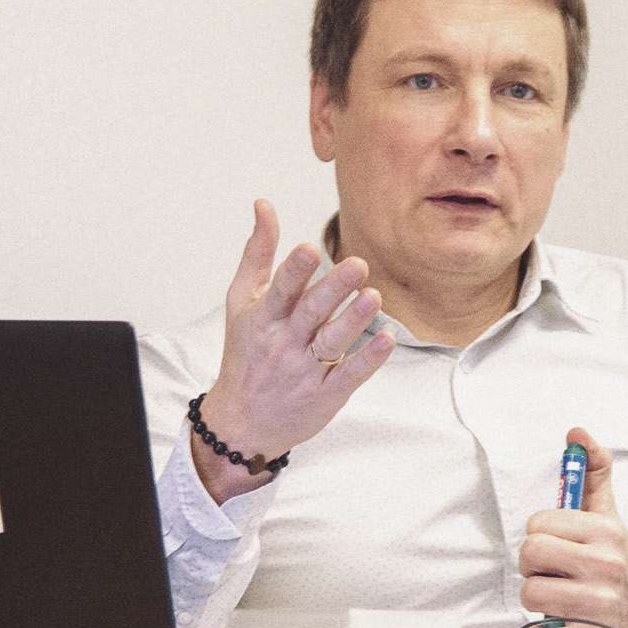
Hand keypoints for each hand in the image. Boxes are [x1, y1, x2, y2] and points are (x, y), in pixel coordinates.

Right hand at [191, 199, 394, 498]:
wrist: (241, 423)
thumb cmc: (245, 352)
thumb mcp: (241, 302)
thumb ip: (257, 253)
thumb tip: (264, 204)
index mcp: (262, 318)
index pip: (279, 291)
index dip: (295, 271)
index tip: (310, 248)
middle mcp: (283, 343)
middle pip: (311, 313)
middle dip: (333, 289)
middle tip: (358, 265)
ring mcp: (305, 371)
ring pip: (332, 343)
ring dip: (354, 320)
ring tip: (374, 297)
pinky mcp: (325, 394)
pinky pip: (349, 375)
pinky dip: (367, 359)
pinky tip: (386, 339)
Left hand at [516, 424, 627, 627]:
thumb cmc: (612, 562)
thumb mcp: (608, 516)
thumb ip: (593, 473)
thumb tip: (577, 432)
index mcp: (604, 530)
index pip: (537, 525)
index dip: (541, 538)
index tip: (559, 549)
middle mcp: (603, 564)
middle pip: (529, 555)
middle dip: (534, 568)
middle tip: (554, 574)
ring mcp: (597, 603)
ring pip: (530, 594)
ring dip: (538, 602)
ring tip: (559, 600)